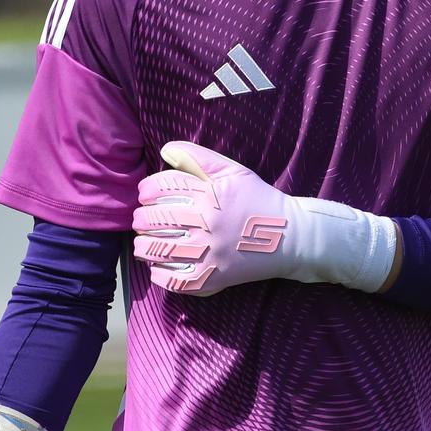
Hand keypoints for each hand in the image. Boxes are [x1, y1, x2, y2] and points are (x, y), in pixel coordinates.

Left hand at [132, 141, 398, 296]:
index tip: (145, 195)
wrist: (291, 238)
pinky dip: (159, 273)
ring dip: (144, 246)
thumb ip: (199, 158)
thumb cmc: (259, 200)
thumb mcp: (234, 171)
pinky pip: (174, 280)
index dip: (147, 190)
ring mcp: (209, 254)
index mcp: (211, 195)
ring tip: (143, 243)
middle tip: (140, 220)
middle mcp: (208, 223)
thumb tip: (165, 151)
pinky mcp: (212, 279)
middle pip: (157, 219)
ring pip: (159, 250)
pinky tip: (157, 266)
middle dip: (141, 218)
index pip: (163, 188)